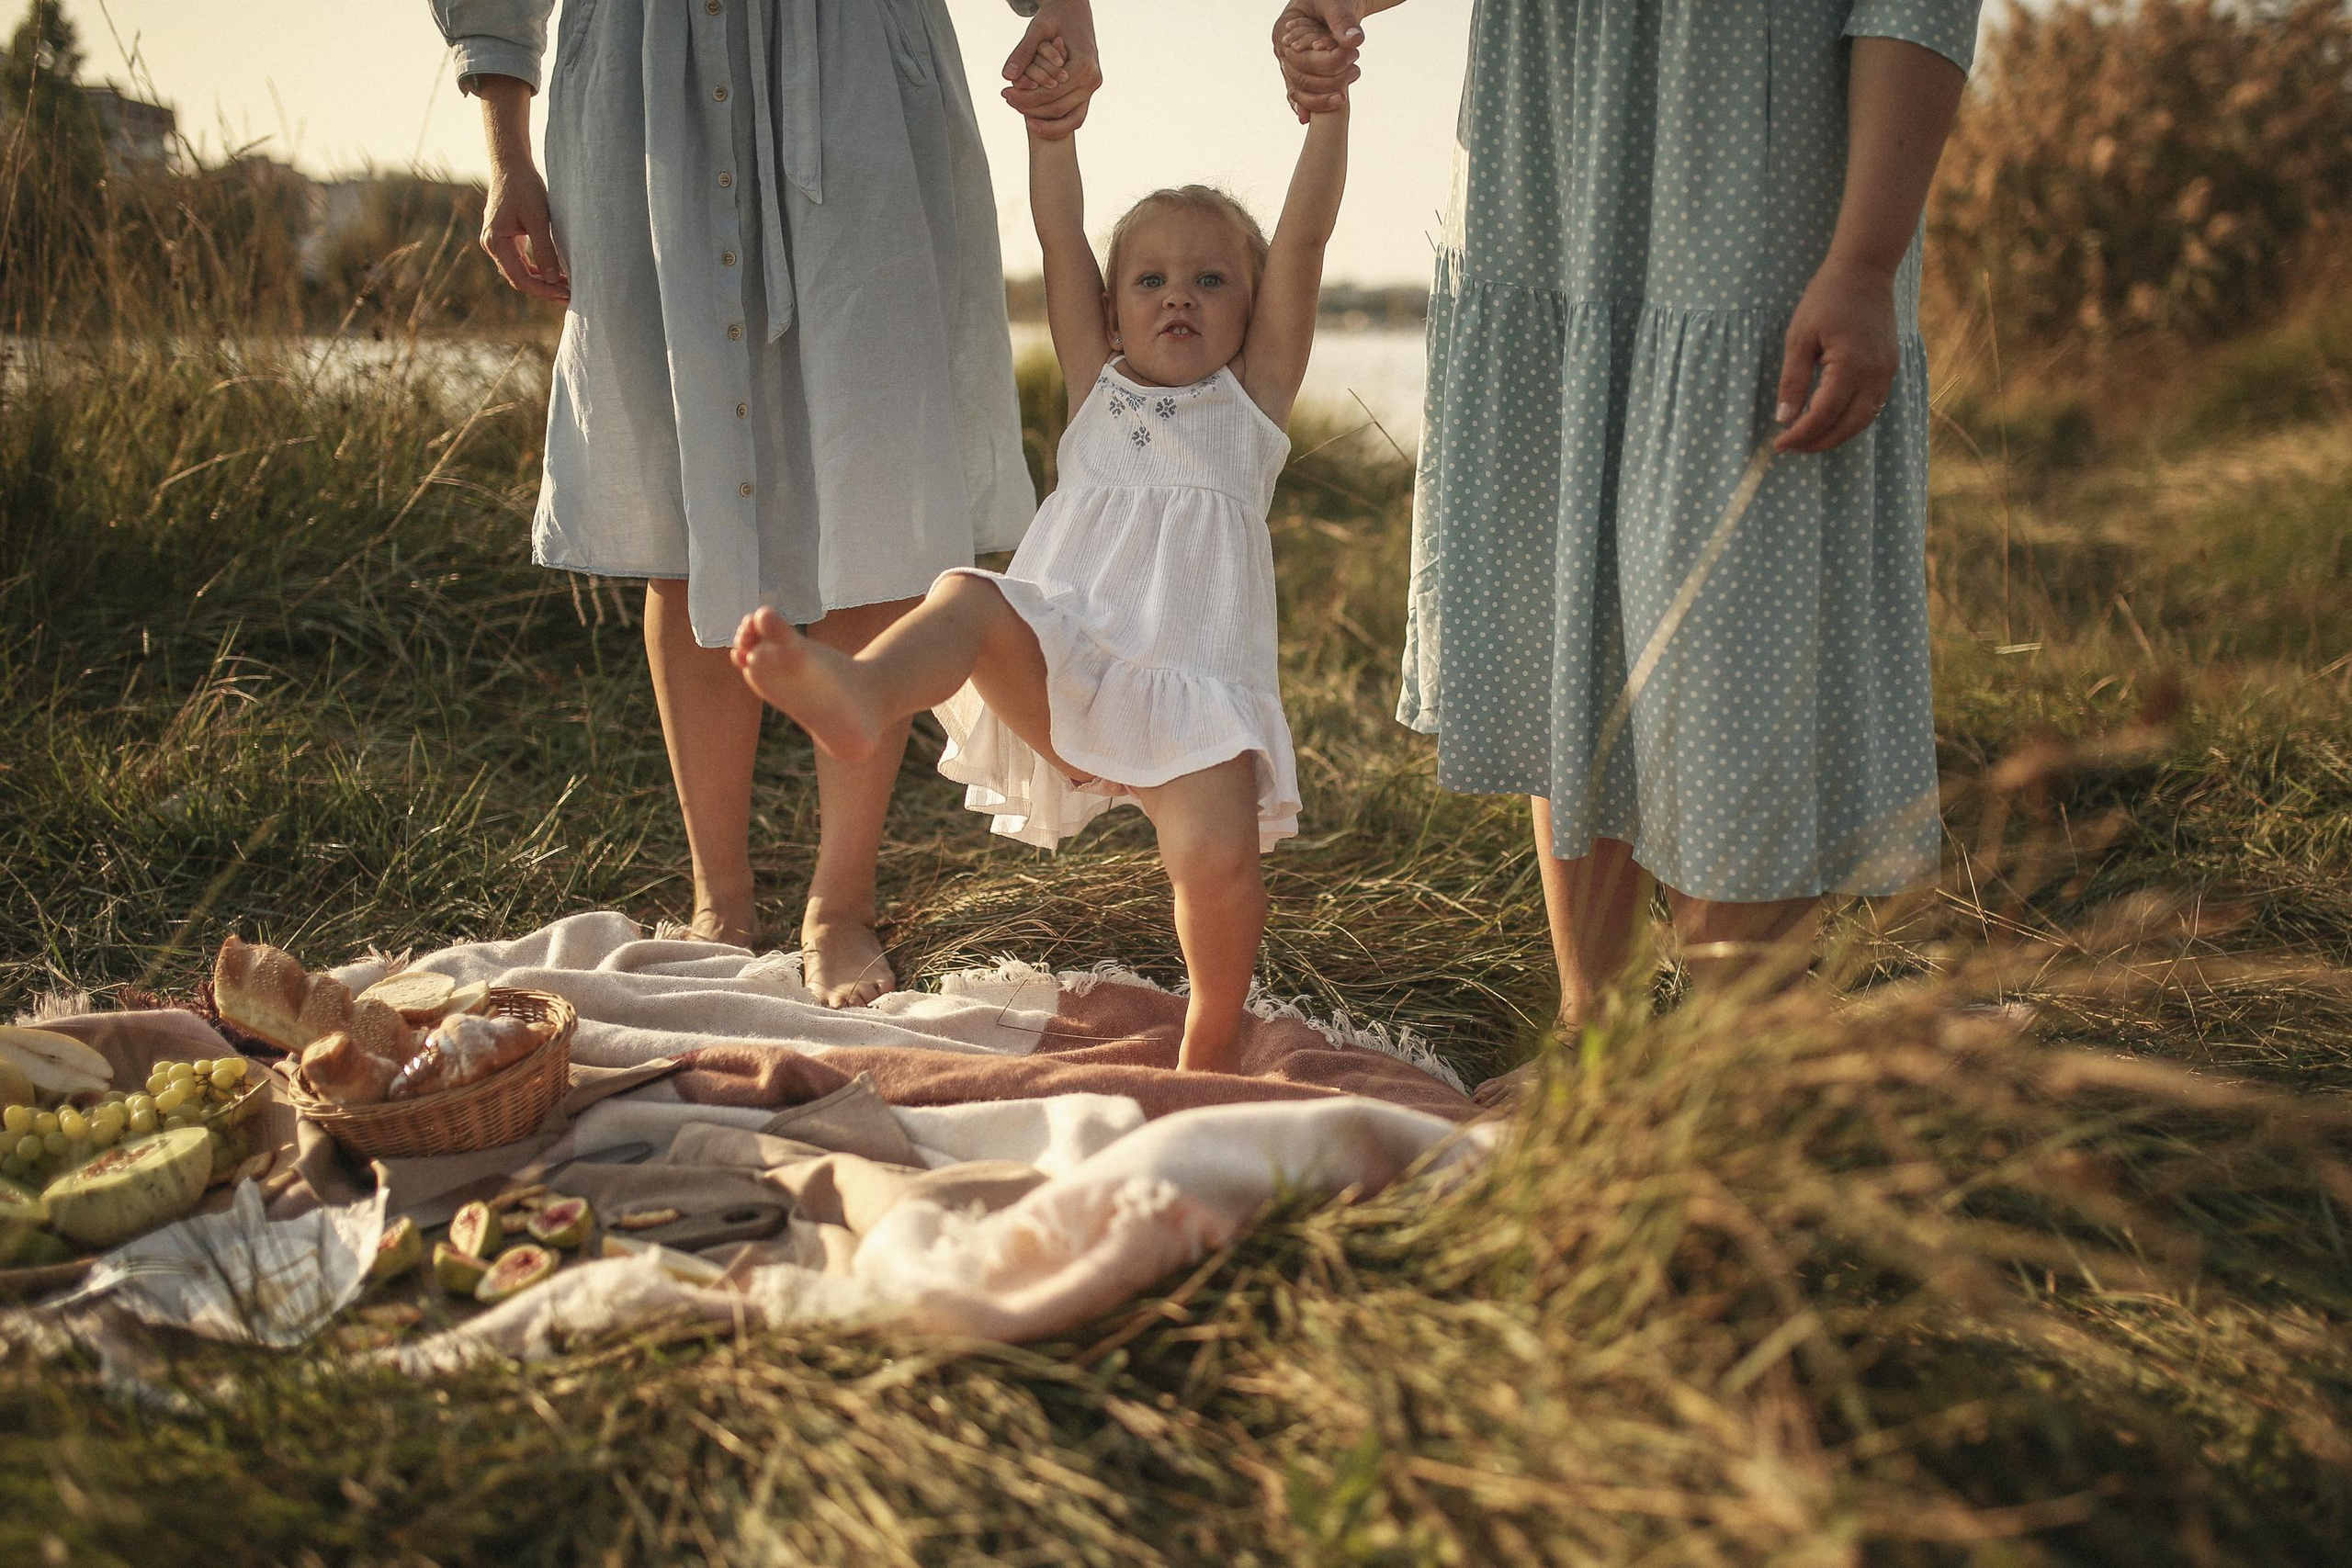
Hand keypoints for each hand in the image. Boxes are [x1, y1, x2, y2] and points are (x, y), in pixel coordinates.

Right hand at [480, 157, 568, 302]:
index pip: (519, 278)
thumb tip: (553, 279)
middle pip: (519, 279)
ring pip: (521, 272)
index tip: (566, 295)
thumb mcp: (539, 218)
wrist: (511, 166)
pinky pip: (521, 262)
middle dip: (545, 290)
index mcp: (496, 242)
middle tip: (571, 297)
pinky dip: (538, 270)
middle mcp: (491, 245)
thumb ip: (544, 249)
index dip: (544, 290)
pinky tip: (557, 274)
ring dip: (543, 282)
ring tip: (568, 288)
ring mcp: (497, 243)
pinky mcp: (505, 239)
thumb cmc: (525, 188)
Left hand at [1003, 0, 1100, 139]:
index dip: (1026, 98)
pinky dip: (1055, 122)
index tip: (1004, 93)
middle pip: (1058, 108)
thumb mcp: (1038, 29)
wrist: (1075, 12)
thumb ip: (1023, 51)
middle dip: (1030, 109)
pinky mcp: (1088, 91)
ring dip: (1042, 119)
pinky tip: (1032, 117)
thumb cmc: (1057, 17)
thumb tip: (1007, 76)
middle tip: (1007, 100)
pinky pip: (1073, 116)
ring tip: (1017, 109)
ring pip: (1067, 118)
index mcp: (1083, 66)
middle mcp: (1092, 80)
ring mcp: (1092, 88)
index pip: (1050, 93)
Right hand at [1274, 1, 1365, 122]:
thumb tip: (1355, 41)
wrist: (1333, 3)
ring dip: (1320, 97)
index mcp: (1284, 31)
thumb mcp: (1335, 4)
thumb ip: (1342, 21)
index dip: (1325, 63)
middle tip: (1356, 72)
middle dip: (1327, 81)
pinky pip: (1297, 94)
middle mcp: (1282, 51)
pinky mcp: (1299, 73)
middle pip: (1299, 77)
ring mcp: (1288, 64)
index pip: (1300, 58)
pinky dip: (1305, 105)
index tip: (1351, 58)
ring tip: (1344, 97)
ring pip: (1298, 90)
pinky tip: (1308, 120)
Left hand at [1774, 257, 1897, 453]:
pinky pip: (1872, 405)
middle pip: (1848, 427)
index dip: (1800, 435)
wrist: (1864, 271)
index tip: (1779, 444)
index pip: (1822, 416)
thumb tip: (1784, 419)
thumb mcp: (1799, 338)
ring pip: (1864, 420)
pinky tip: (1830, 419)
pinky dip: (1851, 419)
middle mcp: (1875, 375)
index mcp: (1850, 366)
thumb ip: (1793, 381)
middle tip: (1792, 447)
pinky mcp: (1890, 368)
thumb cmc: (1826, 298)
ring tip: (1808, 438)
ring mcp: (1887, 372)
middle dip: (1818, 443)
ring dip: (1836, 435)